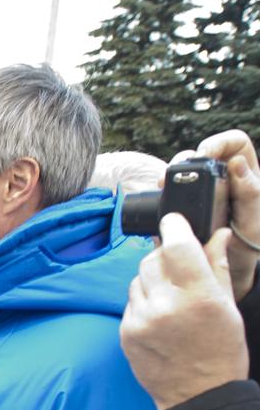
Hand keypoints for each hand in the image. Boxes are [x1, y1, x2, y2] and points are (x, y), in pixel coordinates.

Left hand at [121, 213, 248, 409]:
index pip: (177, 244)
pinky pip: (130, 301)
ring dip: (153, 279)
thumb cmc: (220, 351)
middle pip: (152, 258)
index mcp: (198, 296)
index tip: (175, 222)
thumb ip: (217, 266)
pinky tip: (160, 316)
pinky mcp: (125, 332)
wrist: (196, 395)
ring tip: (172, 298)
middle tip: (179, 267)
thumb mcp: (228, 307)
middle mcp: (166, 305)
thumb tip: (218, 234)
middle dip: (164, 255)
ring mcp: (141, 320)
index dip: (174, 227)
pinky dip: (143, 300)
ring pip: (138, 278)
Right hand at [169, 129, 259, 300]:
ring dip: (170, 175)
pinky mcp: (184, 207)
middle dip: (186, 159)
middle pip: (201, 154)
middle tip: (178, 171)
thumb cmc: (251, 241)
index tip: (206, 154)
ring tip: (163, 185)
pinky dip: (162, 195)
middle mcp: (222, 178)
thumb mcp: (256, 217)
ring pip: (182, 172)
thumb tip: (236, 163)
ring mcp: (201, 193)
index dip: (219, 142)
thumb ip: (250, 191)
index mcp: (245, 173)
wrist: (234, 267)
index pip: (234, 143)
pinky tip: (159, 199)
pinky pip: (170, 194)